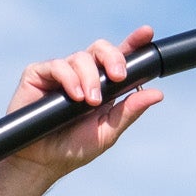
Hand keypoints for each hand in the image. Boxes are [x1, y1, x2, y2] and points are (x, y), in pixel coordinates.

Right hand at [5, 25, 163, 178]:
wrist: (41, 161)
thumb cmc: (74, 148)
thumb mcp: (107, 132)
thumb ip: (129, 112)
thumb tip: (157, 94)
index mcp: (103, 85)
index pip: (120, 58)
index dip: (133, 42)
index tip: (147, 33)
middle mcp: (82, 74)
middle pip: (101, 49)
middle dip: (113, 58)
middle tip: (118, 77)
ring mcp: (60, 72)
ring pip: (81, 57)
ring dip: (90, 78)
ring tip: (89, 102)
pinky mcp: (38, 74)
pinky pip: (57, 66)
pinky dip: (69, 79)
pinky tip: (74, 97)